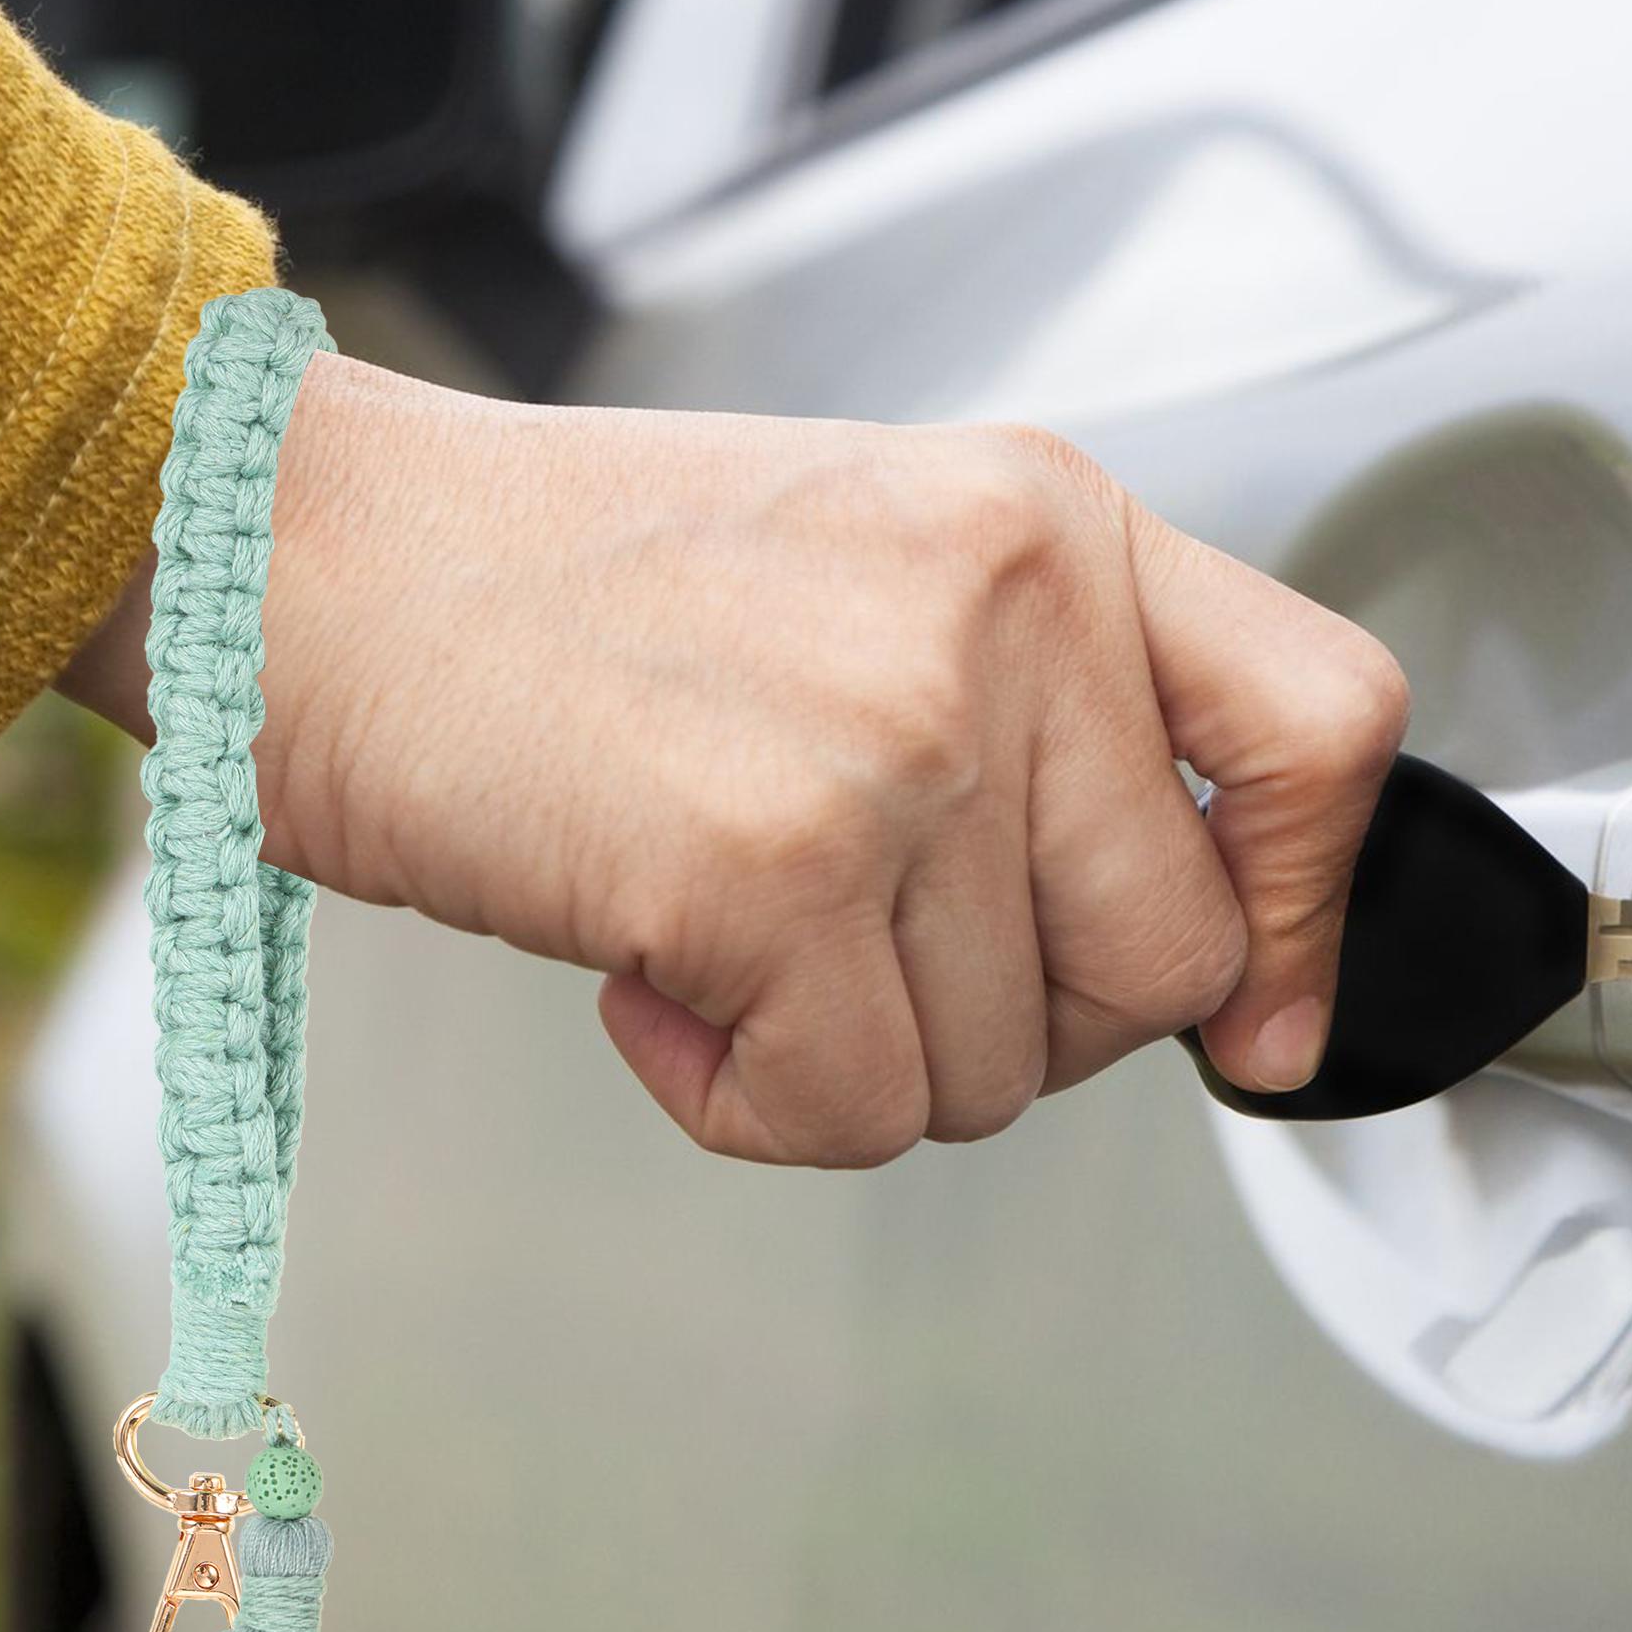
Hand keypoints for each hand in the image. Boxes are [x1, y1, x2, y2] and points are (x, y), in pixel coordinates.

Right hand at [63, 354, 1406, 1165]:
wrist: (311, 557)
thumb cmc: (547, 578)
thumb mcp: (853, 566)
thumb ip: (1026, 708)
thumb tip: (1145, 933)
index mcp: (1035, 519)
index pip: (1319, 724)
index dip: (1312, 901)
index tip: (1263, 1006)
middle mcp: (1000, 608)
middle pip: (1160, 964)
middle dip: (1005, 1015)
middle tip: (844, 950)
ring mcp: (894, 734)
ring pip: (998, 1068)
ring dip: (845, 1048)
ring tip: (702, 922)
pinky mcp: (770, 865)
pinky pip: (851, 1112)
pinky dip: (743, 1094)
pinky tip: (649, 978)